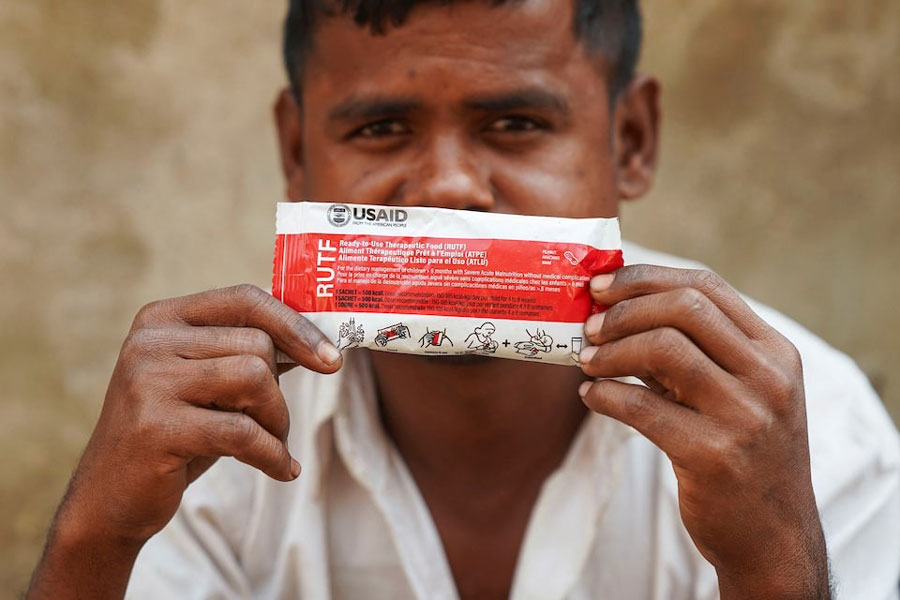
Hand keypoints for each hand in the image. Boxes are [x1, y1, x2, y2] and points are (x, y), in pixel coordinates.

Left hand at [579, 265, 828, 598]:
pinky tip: (591, 396)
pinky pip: (642, 408)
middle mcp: (768, 377)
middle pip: (685, 307)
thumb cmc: (743, 454)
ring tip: (586, 362)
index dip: (645, 278)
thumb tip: (616, 313)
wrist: (773, 538)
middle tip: (589, 328)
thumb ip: (695, 352)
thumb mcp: (738, 393)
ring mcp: (745, 416)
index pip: (706, 286)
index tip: (601, 285)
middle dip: (624, 310)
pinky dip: (605, 395)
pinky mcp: (713, 456)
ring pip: (663, 348)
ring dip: (610, 351)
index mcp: (775, 352)